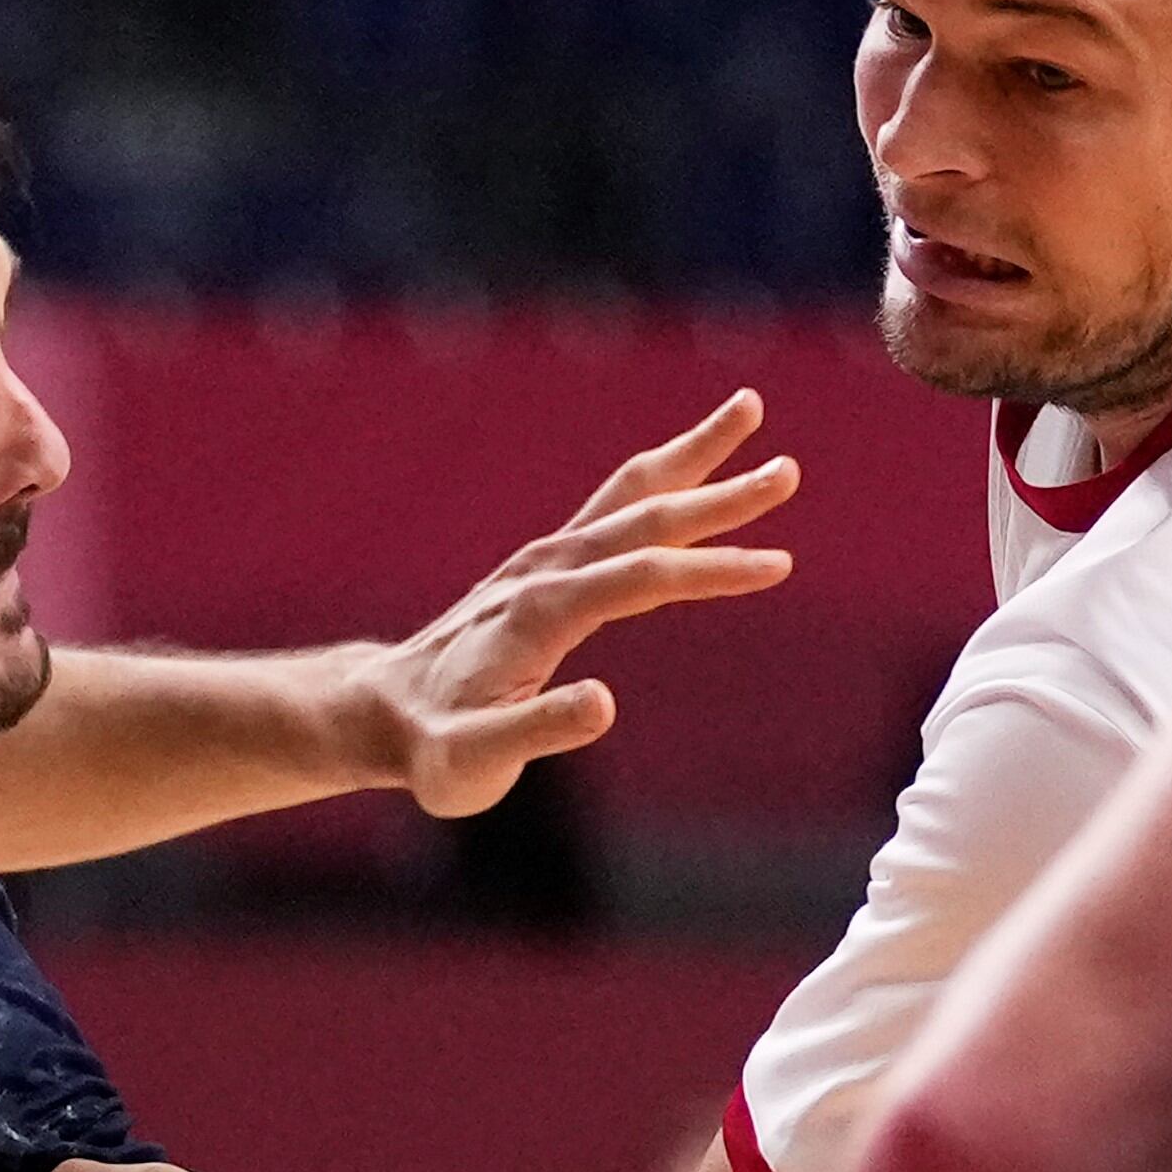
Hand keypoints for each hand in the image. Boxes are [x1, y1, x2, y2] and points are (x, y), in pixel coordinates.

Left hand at [353, 389, 797, 819]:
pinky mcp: (546, 564)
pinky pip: (614, 507)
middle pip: (645, 518)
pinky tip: (690, 466)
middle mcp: (545, 569)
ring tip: (750, 409)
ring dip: (695, 456)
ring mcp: (544, 559)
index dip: (709, 571)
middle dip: (720, 495)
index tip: (778, 564)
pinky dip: (660, 477)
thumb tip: (606, 706)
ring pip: (630, 494)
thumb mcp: (472, 762)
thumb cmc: (432, 749)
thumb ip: (535, 732)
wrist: (382, 711)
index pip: (641, 577)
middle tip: (789, 471)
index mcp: (540, 612)